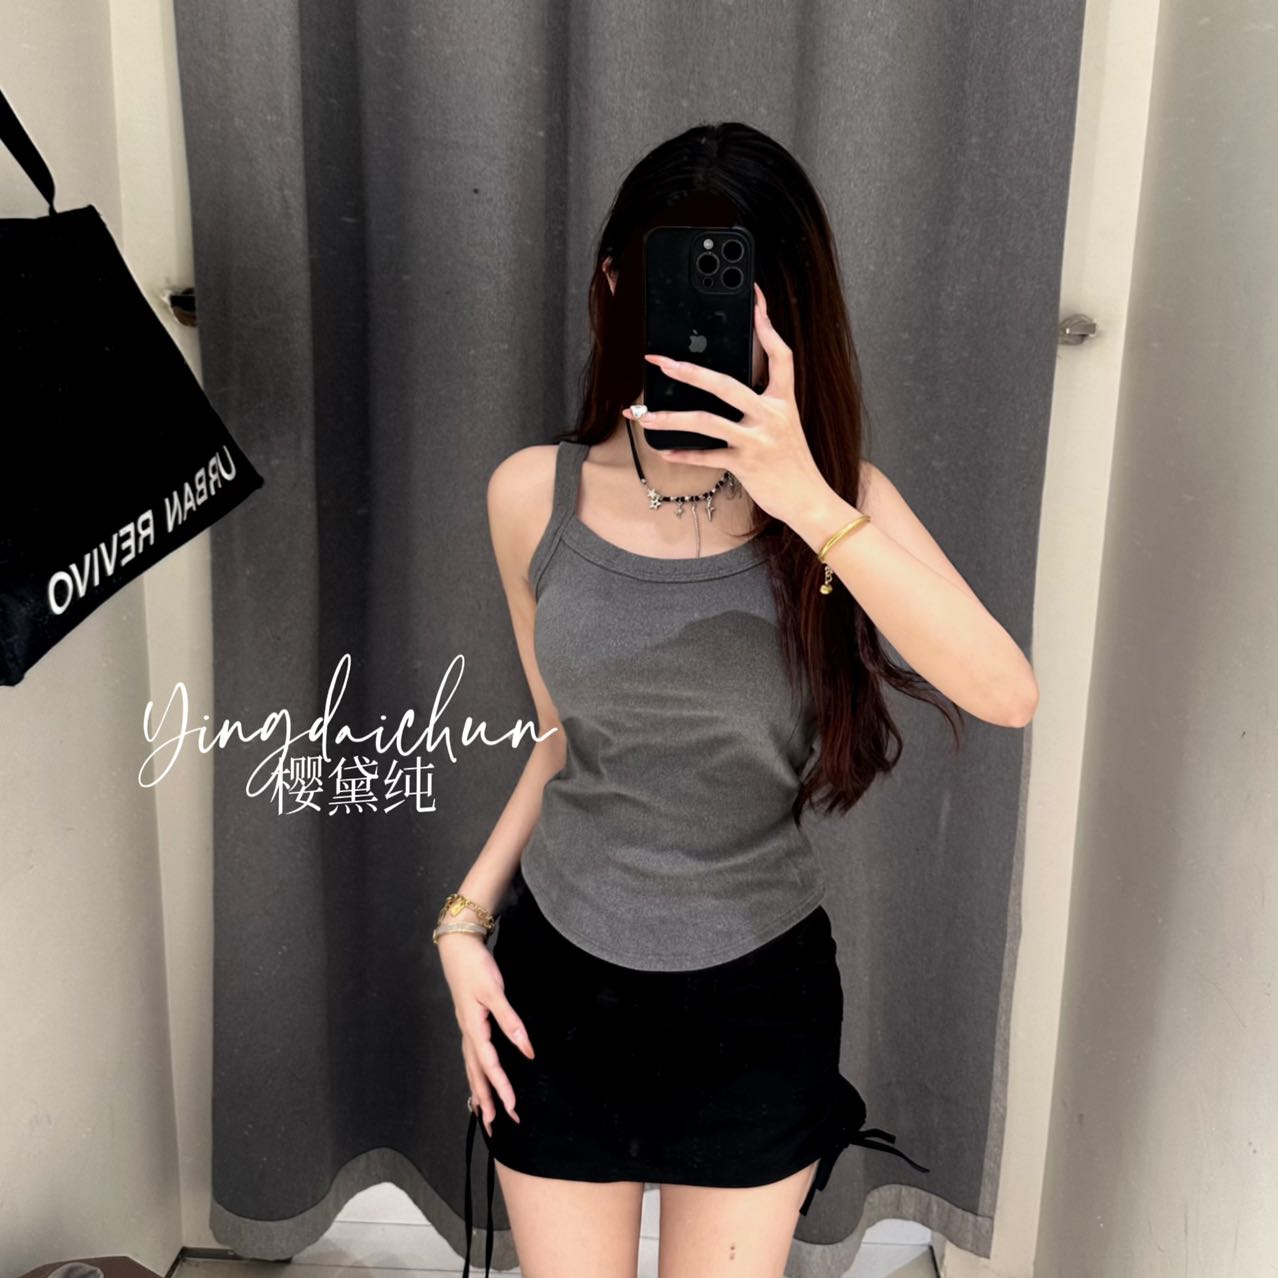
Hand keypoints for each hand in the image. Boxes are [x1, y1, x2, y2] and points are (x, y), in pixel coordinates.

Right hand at [437, 929, 534, 1136]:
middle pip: (477, 1074)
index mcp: (474, 1028)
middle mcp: (468, 1033)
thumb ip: (510, 1020)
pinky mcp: (469, 1022)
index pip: (489, 1065)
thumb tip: (527, 1049)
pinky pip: (472, 1057)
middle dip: (487, 1100)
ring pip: (472, 1068)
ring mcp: (466, 1029)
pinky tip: (479, 1080)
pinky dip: (476, 1074)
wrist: (457, 947)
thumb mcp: (494, 991)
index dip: (501, 1087)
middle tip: (498, 1126)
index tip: (513, 1106)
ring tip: (486, 1114)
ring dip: (480, 1091)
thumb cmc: (476, 967)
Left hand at [623, 282, 834, 528]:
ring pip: (707, 421)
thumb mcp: (785, 424)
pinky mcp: (746, 465)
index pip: (780, 355)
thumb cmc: (793, 461)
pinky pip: (708, 457)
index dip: (768, 326)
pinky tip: (666, 451)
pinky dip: (684, 454)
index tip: (755, 301)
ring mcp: (758, 441)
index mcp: (783, 401)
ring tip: (645, 415)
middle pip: (726, 384)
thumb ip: (763, 403)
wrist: (809, 498)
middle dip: (690, 371)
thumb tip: (728, 386)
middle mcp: (771, 416)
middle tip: (662, 362)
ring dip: (671, 417)